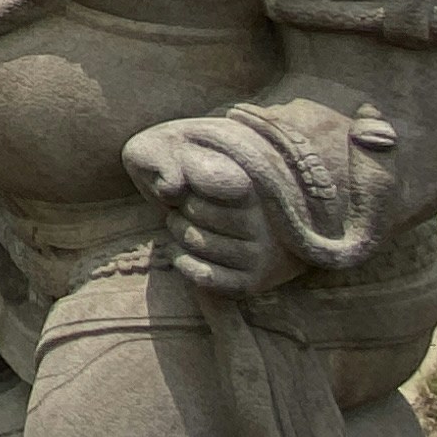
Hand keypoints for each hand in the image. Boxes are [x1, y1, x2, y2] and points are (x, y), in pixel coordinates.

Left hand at [124, 119, 287, 295]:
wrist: (244, 219)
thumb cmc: (205, 180)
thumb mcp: (187, 154)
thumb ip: (173, 158)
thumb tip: (171, 186)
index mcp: (256, 185)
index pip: (216, 178)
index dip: (190, 178)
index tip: (189, 181)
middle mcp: (265, 221)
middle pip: (195, 210)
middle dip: (179, 205)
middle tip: (185, 205)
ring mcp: (261, 255)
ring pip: (195, 242)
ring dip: (177, 232)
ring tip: (184, 224)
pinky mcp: (251, 282)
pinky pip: (205, 276)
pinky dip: (183, 261)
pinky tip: (181, 250)